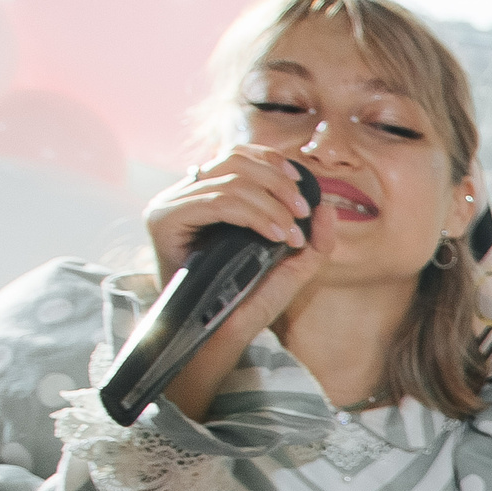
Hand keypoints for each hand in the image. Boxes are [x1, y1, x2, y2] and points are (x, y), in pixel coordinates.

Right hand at [145, 146, 334, 420]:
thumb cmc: (250, 301)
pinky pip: (216, 201)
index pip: (240, 156)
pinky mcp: (164, 219)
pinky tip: (276, 236)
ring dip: (271, 202)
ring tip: (291, 233)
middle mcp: (188, 195)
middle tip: (302, 212)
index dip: (274, 163)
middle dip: (278, 182)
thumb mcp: (292, 266)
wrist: (220, 334)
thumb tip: (327, 204)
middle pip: (235, 160)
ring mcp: (173, 205)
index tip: (303, 188)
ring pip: (230, 180)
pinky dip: (254, 214)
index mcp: (213, 197)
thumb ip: (315, 238)